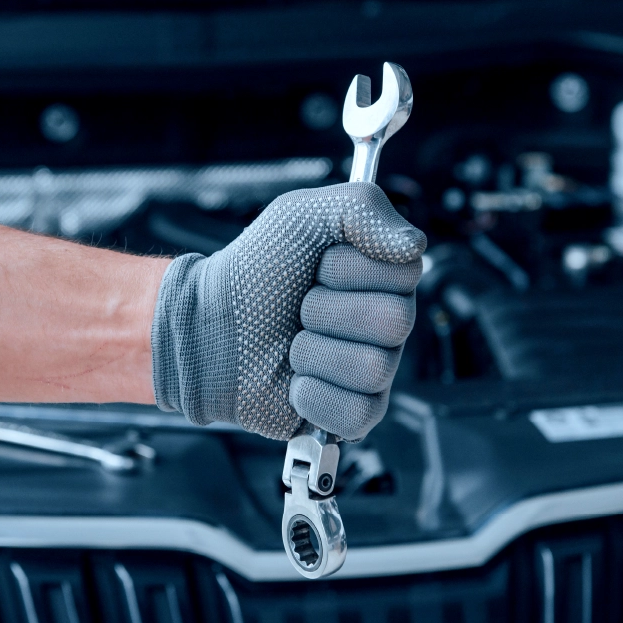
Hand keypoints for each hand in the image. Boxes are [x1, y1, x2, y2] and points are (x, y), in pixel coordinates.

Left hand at [151, 182, 424, 439]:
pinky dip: (313, 396)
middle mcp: (385, 324)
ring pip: (373, 367)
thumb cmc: (252, 271)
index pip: (405, 274)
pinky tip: (294, 381)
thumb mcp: (301, 214)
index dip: (350, 269)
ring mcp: (371, 372)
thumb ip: (363, 208)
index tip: (318, 265)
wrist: (208, 326)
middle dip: (327, 310)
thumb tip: (414, 243)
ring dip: (314, 352)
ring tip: (292, 343)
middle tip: (299, 307)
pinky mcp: (350, 414)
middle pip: (394, 322)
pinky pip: (357, 413)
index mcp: (382, 277)